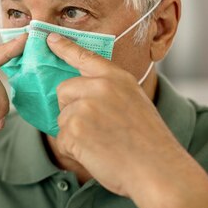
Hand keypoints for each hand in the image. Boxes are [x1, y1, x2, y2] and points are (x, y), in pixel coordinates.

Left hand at [46, 32, 186, 198]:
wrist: (157, 170)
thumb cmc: (149, 143)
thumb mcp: (135, 103)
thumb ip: (109, 93)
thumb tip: (79, 95)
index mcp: (117, 78)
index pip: (85, 57)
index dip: (64, 47)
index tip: (49, 38)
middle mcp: (99, 87)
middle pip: (64, 90)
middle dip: (71, 109)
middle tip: (97, 129)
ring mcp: (84, 106)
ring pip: (62, 117)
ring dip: (75, 133)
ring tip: (103, 144)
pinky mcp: (73, 128)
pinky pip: (62, 139)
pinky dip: (74, 150)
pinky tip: (96, 154)